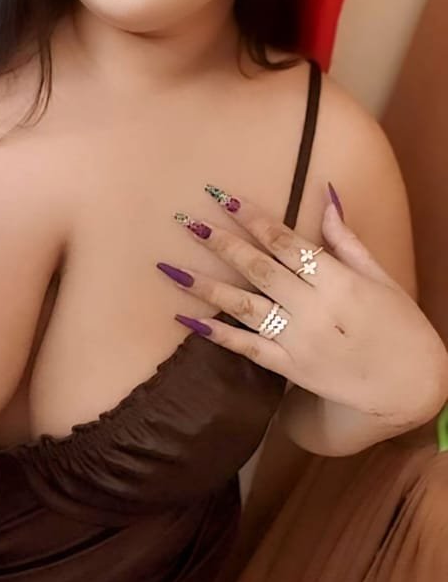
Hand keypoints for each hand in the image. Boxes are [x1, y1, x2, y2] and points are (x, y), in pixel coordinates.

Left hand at [158, 182, 447, 430]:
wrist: (409, 386)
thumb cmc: (400, 324)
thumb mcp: (380, 276)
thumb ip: (346, 239)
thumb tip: (325, 195)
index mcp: (338, 280)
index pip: (287, 243)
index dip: (253, 219)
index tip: (223, 198)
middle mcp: (314, 309)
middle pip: (258, 269)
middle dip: (221, 243)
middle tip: (187, 221)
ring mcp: (298, 341)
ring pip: (244, 307)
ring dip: (205, 286)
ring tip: (171, 268)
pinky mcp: (289, 369)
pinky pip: (246, 349)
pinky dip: (216, 333)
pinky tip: (186, 318)